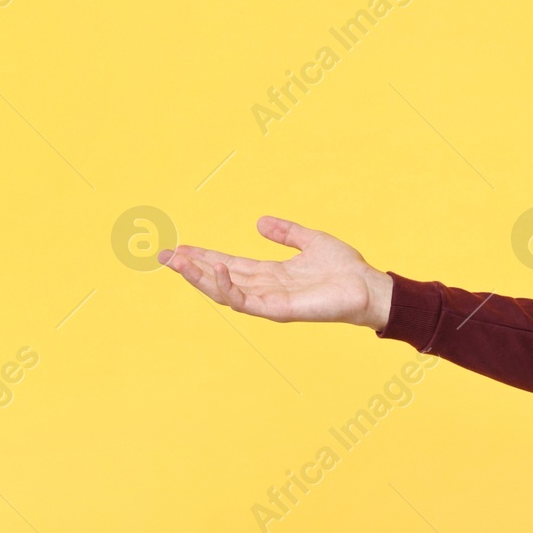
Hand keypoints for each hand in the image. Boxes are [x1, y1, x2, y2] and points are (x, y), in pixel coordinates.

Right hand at [159, 216, 393, 329]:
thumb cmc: (345, 269)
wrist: (369, 287)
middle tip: (163, 255)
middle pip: (219, 278)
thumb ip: (286, 233)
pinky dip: (227, 288)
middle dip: (191, 267)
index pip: (229, 265)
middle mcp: (265, 288)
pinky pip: (246, 301)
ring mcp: (270, 301)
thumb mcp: (311, 241)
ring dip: (200, 277)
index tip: (179, 248)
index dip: (204, 257)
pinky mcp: (279, 310)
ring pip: (225, 291)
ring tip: (178, 262)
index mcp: (271, 274)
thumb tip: (259, 222)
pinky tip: (214, 270)